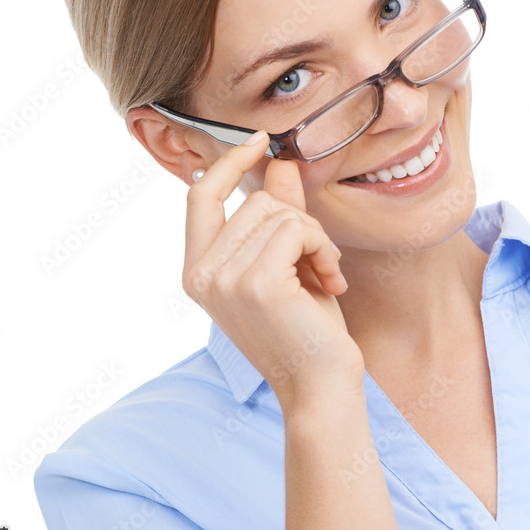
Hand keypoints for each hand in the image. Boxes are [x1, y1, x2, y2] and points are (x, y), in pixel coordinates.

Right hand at [182, 132, 364, 410]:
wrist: (320, 387)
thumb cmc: (306, 331)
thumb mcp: (289, 266)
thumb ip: (279, 216)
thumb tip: (280, 165)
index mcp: (197, 272)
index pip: (199, 196)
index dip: (229, 163)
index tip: (261, 142)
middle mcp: (201, 275)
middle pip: (254, 202)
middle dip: (299, 223)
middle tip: (320, 263)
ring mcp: (224, 279)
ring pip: (277, 212)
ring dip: (316, 239)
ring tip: (326, 276)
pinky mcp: (255, 283)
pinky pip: (295, 229)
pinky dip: (323, 248)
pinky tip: (331, 282)